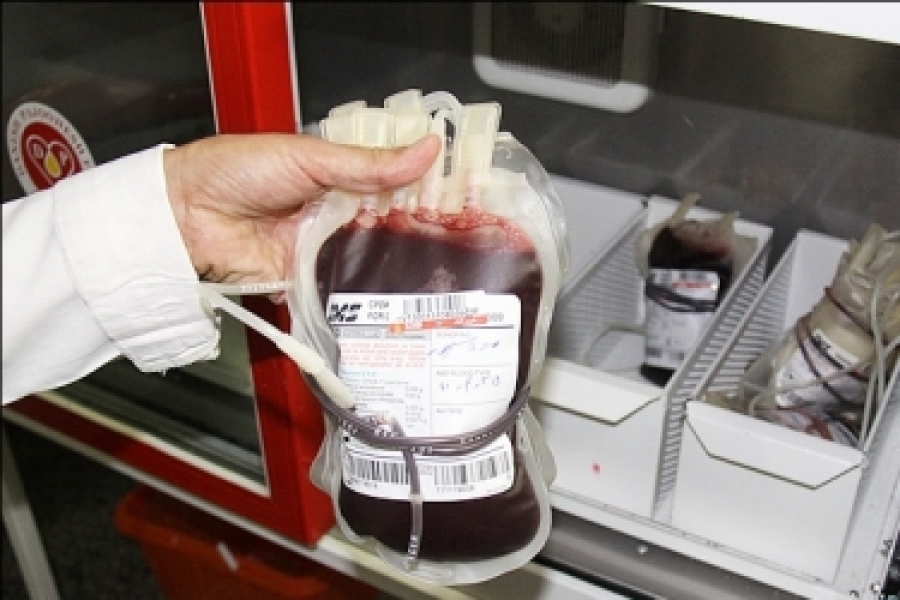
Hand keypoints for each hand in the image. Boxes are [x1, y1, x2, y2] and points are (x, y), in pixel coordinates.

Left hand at [163, 132, 440, 298]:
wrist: (186, 213)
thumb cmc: (237, 170)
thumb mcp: (310, 158)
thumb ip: (369, 164)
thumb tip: (426, 149)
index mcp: (334, 177)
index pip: (388, 184)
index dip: (419, 190)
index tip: (458, 195)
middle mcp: (331, 214)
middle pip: (383, 225)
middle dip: (414, 230)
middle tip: (457, 234)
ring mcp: (320, 249)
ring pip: (368, 259)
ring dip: (392, 261)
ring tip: (436, 263)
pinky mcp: (305, 280)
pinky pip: (339, 288)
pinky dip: (361, 292)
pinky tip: (393, 292)